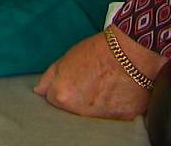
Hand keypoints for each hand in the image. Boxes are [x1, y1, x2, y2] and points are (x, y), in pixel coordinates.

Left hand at [33, 30, 167, 119]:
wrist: (131, 50)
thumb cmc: (98, 50)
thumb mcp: (67, 58)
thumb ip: (50, 77)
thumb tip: (38, 91)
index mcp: (63, 97)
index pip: (55, 100)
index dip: (66, 88)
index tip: (76, 80)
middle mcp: (80, 111)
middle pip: (74, 111)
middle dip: (80, 100)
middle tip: (93, 83)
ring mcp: (102, 117)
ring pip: (94, 116)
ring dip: (98, 106)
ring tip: (108, 86)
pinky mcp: (123, 119)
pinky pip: (116, 117)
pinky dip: (117, 108)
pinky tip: (120, 93)